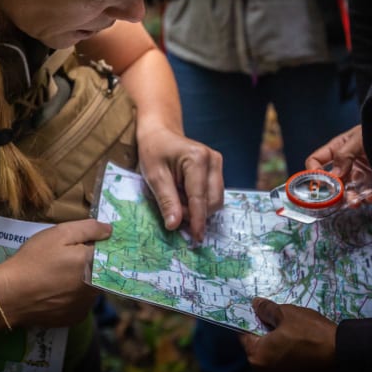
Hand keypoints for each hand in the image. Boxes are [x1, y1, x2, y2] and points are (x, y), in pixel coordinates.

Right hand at [0, 218, 110, 327]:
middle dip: (88, 263)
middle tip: (65, 259)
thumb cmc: (34, 260)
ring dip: (82, 280)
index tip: (84, 243)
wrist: (10, 295)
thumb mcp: (59, 234)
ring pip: (91, 287)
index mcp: (94, 264)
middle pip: (100, 270)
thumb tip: (110, 230)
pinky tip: (56, 291)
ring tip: (58, 275)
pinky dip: (73, 296)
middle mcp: (96, 287)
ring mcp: (86, 305)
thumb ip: (88, 229)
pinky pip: (80, 302)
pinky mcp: (75, 318)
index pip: (107, 251)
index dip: (97, 245)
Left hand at [137, 126, 224, 241]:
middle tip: (174, 215)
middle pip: (213, 201)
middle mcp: (213, 160)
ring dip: (198, 209)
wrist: (160, 133)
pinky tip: (184, 196)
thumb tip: (174, 225)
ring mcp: (217, 164)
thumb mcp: (154, 176)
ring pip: (215, 199)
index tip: (196, 238)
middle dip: (196, 214)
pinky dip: (199, 202)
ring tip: (177, 202)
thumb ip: (166, 201)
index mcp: (197, 158)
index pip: (200, 197)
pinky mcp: (216, 170)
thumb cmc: (154, 151)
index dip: (197, 220)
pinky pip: (213, 194)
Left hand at [239, 297, 337, 371]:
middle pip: (257, 345)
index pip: (244, 334)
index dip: (250, 319)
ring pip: (270, 353)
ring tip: (287, 325)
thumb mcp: (285, 313)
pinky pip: (283, 361)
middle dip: (263, 330)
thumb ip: (266, 309)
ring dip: (275, 340)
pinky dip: (285, 350)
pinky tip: (296, 338)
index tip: (257, 310)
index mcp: (258, 356)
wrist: (341, 352)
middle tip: (274, 314)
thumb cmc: (310, 332)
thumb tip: (254, 304)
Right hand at [305, 125, 371, 206]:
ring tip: (357, 202)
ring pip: (348, 190)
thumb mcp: (359, 139)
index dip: (313, 172)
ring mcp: (358, 173)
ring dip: (350, 198)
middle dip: (334, 192)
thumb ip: (344, 155)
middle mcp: (345, 164)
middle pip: (332, 182)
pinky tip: (371, 197)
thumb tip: (334, 175)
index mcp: (336, 150)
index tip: (320, 184)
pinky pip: (365, 193)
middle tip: (340, 200)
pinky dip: (366, 198)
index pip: (316, 161)